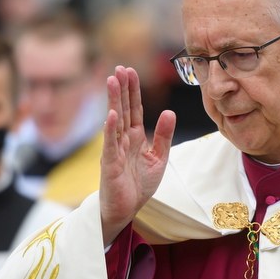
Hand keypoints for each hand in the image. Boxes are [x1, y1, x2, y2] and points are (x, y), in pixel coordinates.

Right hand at [100, 66, 175, 245]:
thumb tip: (169, 112)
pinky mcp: (110, 164)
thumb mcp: (158, 158)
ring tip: (112, 81)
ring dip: (113, 101)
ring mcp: (114, 150)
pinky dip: (110, 129)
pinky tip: (111, 114)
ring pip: (114, 121)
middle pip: (123, 109)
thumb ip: (163, 136)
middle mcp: (123, 140)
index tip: (130, 71)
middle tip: (120, 68)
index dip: (133, 90)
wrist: (126, 210)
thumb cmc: (138, 186)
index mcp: (135, 137)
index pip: (134, 109)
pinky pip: (110, 144)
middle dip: (122, 88)